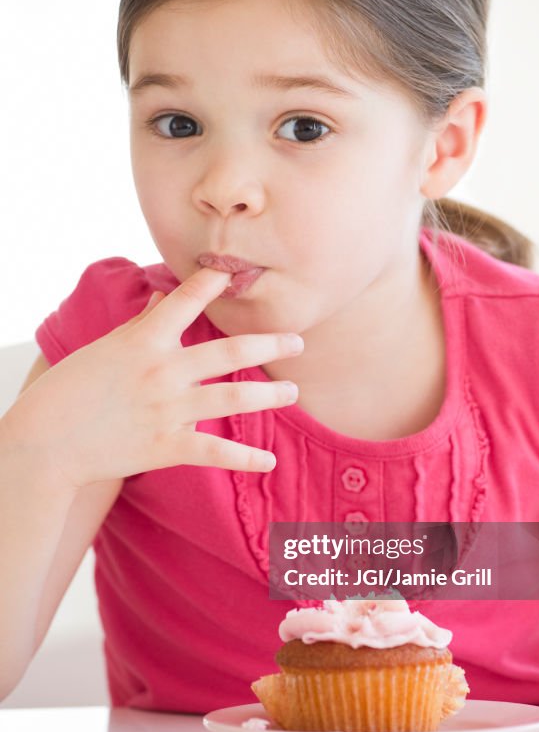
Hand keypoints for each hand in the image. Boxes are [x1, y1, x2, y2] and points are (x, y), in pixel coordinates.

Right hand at [8, 266, 303, 487]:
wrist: (46, 441)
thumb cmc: (72, 389)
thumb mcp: (105, 348)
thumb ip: (143, 326)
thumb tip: (163, 297)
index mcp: (144, 340)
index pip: (185, 302)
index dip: (211, 283)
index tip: (235, 270)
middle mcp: (163, 372)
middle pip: (229, 353)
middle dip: (269, 344)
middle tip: (298, 341)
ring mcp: (168, 411)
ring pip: (232, 400)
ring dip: (269, 395)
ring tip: (293, 392)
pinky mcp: (167, 447)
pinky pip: (216, 452)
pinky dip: (246, 458)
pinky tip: (270, 461)